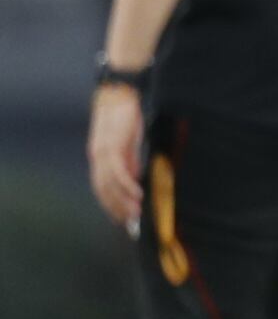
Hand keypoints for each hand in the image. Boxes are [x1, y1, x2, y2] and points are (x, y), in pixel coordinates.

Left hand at [87, 85, 144, 231]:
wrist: (119, 95)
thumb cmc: (126, 117)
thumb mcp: (128, 143)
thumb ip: (129, 160)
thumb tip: (133, 178)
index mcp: (100, 157)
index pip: (102, 187)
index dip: (110, 204)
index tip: (122, 218)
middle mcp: (97, 157)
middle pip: (103, 190)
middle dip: (116, 208)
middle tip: (130, 222)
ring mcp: (103, 153)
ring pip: (110, 185)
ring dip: (123, 201)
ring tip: (137, 213)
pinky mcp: (112, 147)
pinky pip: (119, 172)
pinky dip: (127, 185)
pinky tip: (138, 194)